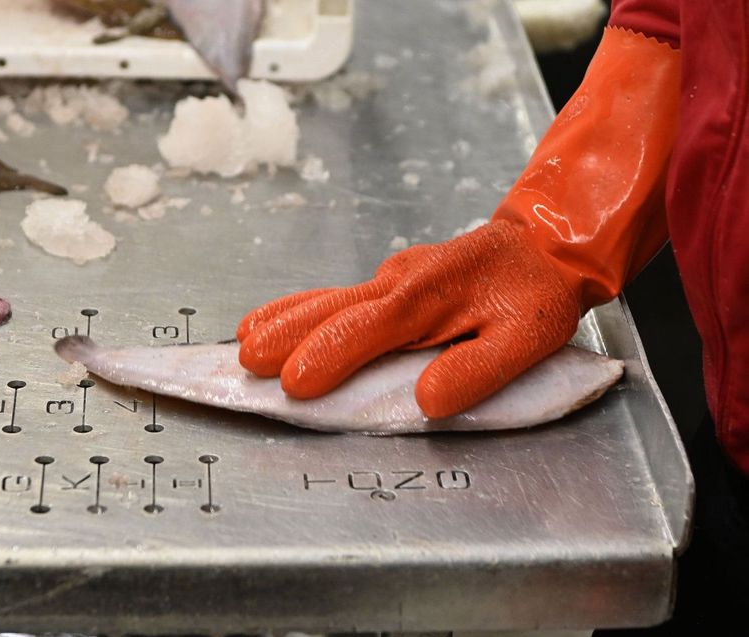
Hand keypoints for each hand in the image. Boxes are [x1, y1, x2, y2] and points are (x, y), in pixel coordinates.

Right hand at [237, 220, 580, 417]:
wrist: (544, 245)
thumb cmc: (535, 296)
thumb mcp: (527, 341)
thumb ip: (476, 370)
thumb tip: (427, 400)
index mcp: (427, 299)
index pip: (365, 330)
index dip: (326, 357)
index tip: (293, 383)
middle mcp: (399, 281)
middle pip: (331, 310)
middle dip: (285, 335)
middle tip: (246, 362)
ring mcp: (391, 275)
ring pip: (326, 297)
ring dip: (283, 318)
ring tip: (243, 339)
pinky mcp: (390, 278)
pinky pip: (336, 292)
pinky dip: (299, 305)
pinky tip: (276, 316)